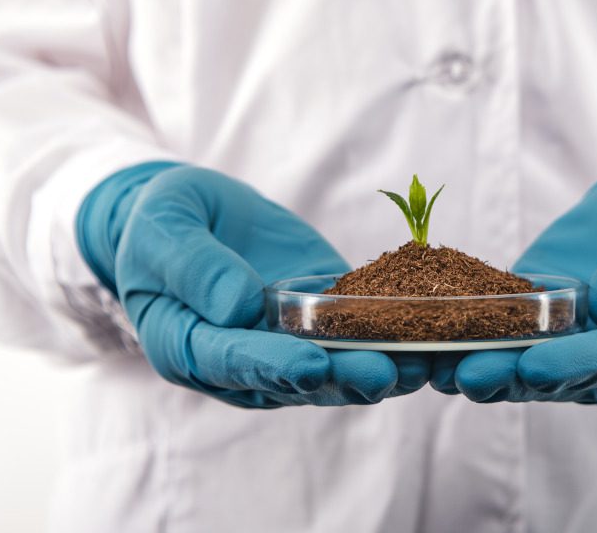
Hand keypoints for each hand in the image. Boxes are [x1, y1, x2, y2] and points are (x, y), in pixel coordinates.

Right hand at [77, 162, 429, 407]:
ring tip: (423, 363)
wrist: (192, 218)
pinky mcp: (326, 320)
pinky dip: (397, 333)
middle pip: (298, 379)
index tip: (312, 367)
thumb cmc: (161, 227)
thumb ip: (194, 267)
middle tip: (386, 373)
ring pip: (340, 365)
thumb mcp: (162, 231)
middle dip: (344, 376)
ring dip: (382, 365)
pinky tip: (436, 329)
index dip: (275, 367)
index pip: (234, 362)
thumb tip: (240, 306)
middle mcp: (246, 362)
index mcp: (191, 349)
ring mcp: (290, 345)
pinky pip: (362, 329)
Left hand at [430, 142, 596, 402]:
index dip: (578, 365)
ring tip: (436, 367)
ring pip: (525, 362)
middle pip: (565, 374)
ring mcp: (575, 341)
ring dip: (481, 364)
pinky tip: (428, 334)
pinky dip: (468, 334)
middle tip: (470, 376)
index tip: (535, 367)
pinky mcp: (539, 318)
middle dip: (514, 376)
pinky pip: (503, 328)